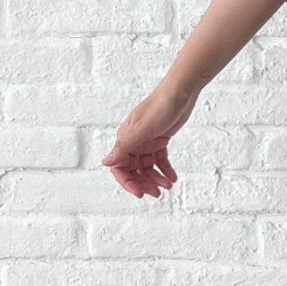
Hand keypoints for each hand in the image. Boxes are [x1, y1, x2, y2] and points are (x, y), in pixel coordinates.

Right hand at [101, 83, 196, 197]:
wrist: (181, 91)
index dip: (127, 182)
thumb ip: (124, 146)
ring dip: (156, 178)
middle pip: (133, 170)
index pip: (119, 167)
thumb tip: (106, 163)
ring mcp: (147, 141)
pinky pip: (160, 160)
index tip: (139, 193)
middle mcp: (134, 141)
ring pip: (147, 167)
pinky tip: (173, 177)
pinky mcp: (160, 139)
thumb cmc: (160, 105)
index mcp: (125, 139)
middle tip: (157, 194)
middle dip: (144, 183)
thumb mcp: (142, 128)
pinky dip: (166, 169)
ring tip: (168, 185)